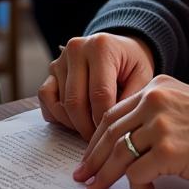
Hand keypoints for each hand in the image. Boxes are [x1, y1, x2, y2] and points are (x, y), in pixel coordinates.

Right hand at [38, 33, 154, 141]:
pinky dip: (57, 114)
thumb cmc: (132, 64)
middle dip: (87, 128)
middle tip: (99, 141)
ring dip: (74, 124)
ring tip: (91, 129)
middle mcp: (76, 49)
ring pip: (60, 104)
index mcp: (101, 48)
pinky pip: (46, 98)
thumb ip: (131, 100)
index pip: (99, 95)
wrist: (118, 47)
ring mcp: (60, 59)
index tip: (112, 136)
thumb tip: (116, 129)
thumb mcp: (142, 77)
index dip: (104, 122)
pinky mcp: (51, 70)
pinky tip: (74, 119)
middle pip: (75, 102)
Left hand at [73, 75, 188, 188]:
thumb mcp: (182, 104)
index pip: (114, 112)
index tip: (88, 153)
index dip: (97, 136)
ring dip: (106, 174)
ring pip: (119, 153)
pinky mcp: (169, 151)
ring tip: (98, 187)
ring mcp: (160, 126)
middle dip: (93, 157)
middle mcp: (154, 102)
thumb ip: (154, 114)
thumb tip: (126, 143)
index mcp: (155, 88)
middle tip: (83, 175)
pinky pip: (138, 172)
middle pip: (110, 132)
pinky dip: (136, 186)